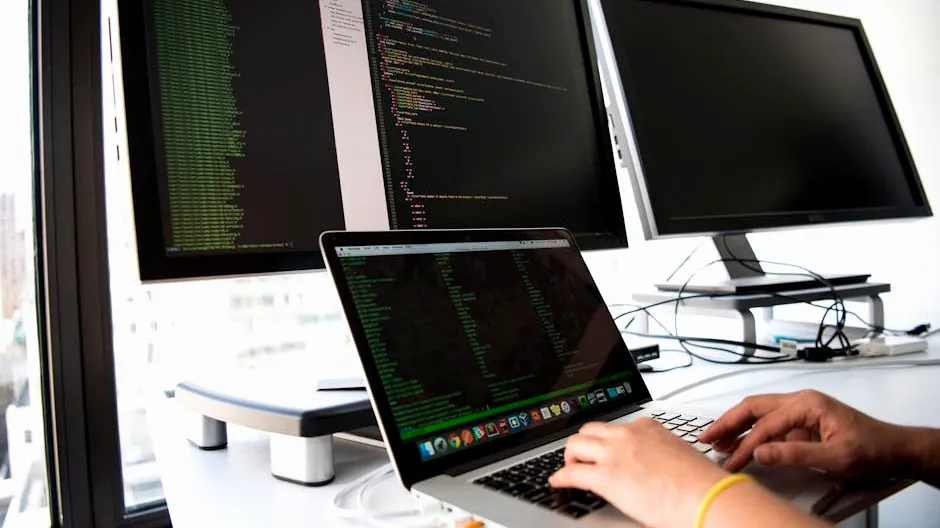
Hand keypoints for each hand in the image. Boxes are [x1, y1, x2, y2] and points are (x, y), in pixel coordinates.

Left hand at [549, 418, 727, 527]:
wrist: (706, 495)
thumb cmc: (701, 483)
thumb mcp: (680, 456)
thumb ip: (663, 455)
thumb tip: (660, 467)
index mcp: (647, 428)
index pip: (617, 427)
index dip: (607, 440)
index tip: (605, 448)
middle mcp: (628, 435)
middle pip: (590, 430)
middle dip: (583, 444)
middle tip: (582, 457)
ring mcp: (614, 453)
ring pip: (575, 444)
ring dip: (570, 457)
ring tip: (570, 469)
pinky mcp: (606, 477)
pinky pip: (572, 473)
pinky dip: (560, 477)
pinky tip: (558, 482)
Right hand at [698, 390, 910, 476]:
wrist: (896, 449)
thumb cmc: (873, 448)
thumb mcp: (836, 456)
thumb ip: (796, 454)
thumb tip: (761, 453)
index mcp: (808, 403)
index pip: (766, 425)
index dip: (745, 445)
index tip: (731, 462)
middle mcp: (800, 401)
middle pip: (753, 408)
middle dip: (727, 422)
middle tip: (706, 438)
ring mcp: (800, 411)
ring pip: (758, 413)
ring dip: (735, 426)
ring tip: (715, 440)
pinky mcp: (801, 424)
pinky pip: (768, 425)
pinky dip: (750, 433)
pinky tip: (738, 443)